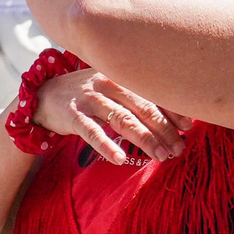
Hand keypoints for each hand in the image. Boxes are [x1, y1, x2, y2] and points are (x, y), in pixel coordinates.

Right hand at [31, 68, 190, 164]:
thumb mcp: (113, 88)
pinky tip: (119, 158)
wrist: (45, 95)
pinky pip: (91, 132)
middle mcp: (107, 83)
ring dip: (144, 139)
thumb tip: (175, 116)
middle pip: (142, 106)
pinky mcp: (72, 115)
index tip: (188, 126)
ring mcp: (89, 98)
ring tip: (160, 156)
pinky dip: (106, 145)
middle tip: (179, 147)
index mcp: (121, 74)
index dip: (172, 109)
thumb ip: (137, 98)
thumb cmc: (89, 95)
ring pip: (122, 119)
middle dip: (163, 129)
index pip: (152, 91)